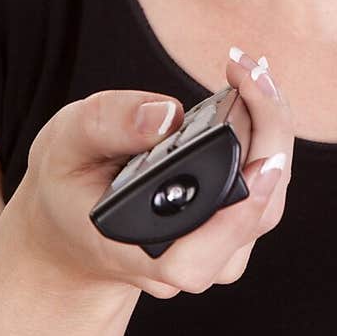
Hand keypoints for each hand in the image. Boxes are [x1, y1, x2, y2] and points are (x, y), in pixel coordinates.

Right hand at [0, 49, 293, 299]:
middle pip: (253, 215)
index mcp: (135, 253)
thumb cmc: (68, 185)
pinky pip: (264, 185)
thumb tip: (167, 116)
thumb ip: (106, 127)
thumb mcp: (65, 146)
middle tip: (252, 75)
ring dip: (272, 130)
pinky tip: (255, 91)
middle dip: (267, 138)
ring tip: (250, 72)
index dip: (240, 214)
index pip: (197, 256)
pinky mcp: (231, 227)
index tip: (265, 163)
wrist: (71, 222)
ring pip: (268, 199)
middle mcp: (184, 263)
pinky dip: (267, 135)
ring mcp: (214, 252)